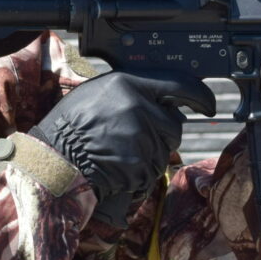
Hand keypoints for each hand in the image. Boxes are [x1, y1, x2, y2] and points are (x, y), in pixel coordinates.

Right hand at [30, 71, 215, 224]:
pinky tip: (117, 167)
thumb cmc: (69, 126)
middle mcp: (137, 108)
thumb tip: (164, 99)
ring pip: (165, 152)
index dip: (200, 95)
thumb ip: (132, 92)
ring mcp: (139, 137)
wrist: (52, 159)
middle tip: (137, 140)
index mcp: (127, 84)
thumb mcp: (98, 93)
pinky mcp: (138, 164)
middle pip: (174, 126)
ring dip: (149, 156)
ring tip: (119, 153)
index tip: (208, 104)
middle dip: (163, 136)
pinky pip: (152, 172)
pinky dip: (139, 175)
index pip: (179, 84)